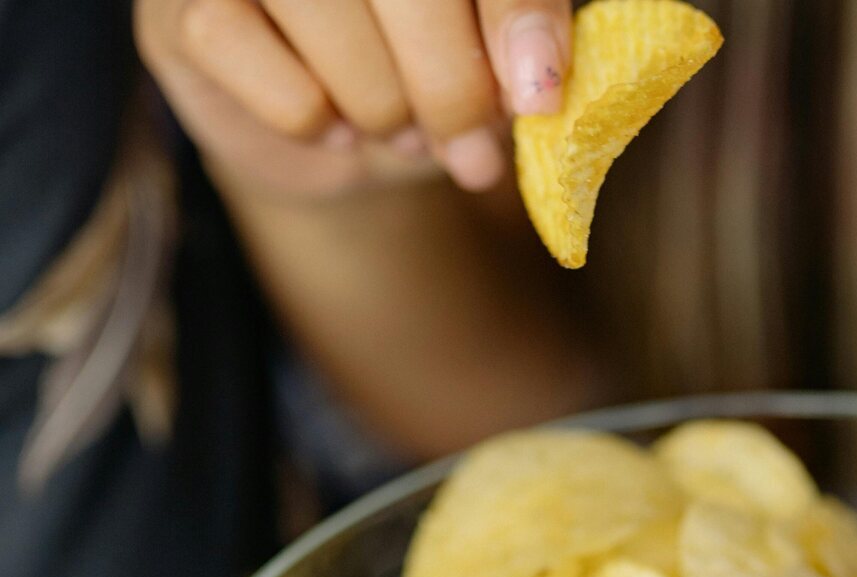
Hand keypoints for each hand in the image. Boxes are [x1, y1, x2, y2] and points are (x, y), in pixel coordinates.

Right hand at [136, 0, 572, 197]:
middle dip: (452, 88)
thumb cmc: (420, 59)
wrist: (333, 124)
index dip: (512, 17)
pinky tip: (330, 117)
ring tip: (399, 125)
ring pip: (339, 34)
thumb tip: (535, 81)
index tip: (538, 97)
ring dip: (387, 110)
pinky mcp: (184, 10)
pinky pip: (287, 91)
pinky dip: (322, 124)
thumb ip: (522, 29)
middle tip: (472, 149)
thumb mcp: (492, 39)